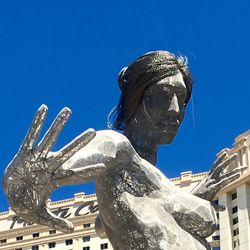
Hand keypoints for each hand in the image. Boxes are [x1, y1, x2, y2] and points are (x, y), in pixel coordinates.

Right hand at [3, 105, 102, 232]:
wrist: (10, 195)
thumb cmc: (25, 203)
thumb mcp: (40, 215)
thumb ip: (55, 221)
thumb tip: (70, 229)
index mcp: (54, 179)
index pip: (75, 174)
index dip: (89, 170)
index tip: (104, 165)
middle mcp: (48, 165)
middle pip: (67, 152)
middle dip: (79, 142)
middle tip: (92, 131)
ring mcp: (37, 158)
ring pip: (50, 139)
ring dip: (58, 125)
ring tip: (68, 110)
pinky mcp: (23, 154)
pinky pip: (30, 135)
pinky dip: (36, 122)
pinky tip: (43, 109)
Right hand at [191, 152, 244, 202]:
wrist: (190, 203)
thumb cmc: (197, 202)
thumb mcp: (208, 202)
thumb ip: (217, 205)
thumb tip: (223, 208)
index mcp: (207, 179)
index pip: (215, 166)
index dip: (220, 159)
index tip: (225, 153)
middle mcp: (210, 178)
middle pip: (219, 166)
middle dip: (227, 160)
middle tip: (234, 154)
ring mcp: (211, 182)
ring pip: (221, 170)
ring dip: (229, 163)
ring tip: (236, 156)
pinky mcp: (213, 187)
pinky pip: (224, 181)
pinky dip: (231, 177)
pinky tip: (238, 174)